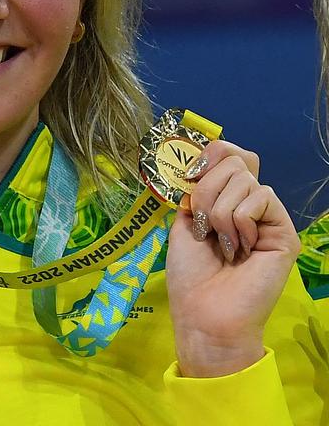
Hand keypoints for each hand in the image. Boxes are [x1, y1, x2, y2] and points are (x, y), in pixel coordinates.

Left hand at [165, 139, 299, 376]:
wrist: (205, 313)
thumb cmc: (190, 275)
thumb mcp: (182, 224)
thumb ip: (194, 192)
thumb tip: (199, 164)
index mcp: (223, 200)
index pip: (227, 154)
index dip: (209, 155)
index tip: (189, 176)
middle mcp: (247, 204)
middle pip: (236, 160)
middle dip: (207, 188)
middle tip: (201, 224)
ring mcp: (267, 217)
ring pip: (245, 179)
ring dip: (219, 211)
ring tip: (221, 244)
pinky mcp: (284, 231)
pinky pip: (262, 198)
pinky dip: (240, 220)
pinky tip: (240, 248)